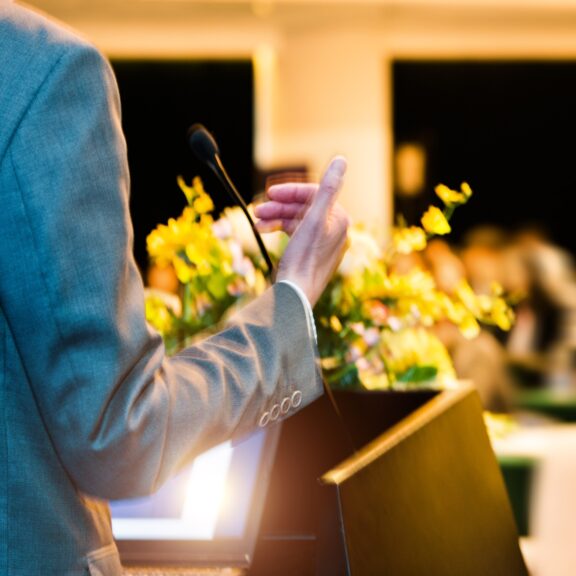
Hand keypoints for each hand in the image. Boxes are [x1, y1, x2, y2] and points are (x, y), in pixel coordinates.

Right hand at [254, 156, 349, 306]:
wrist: (295, 296)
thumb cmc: (304, 259)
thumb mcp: (314, 219)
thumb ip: (327, 189)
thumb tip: (341, 160)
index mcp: (339, 220)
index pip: (314, 194)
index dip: (291, 192)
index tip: (270, 193)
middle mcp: (335, 231)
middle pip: (304, 207)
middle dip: (279, 207)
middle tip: (258, 209)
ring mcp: (322, 244)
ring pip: (297, 220)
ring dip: (275, 218)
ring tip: (257, 223)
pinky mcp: (310, 254)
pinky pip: (295, 234)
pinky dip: (279, 230)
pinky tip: (264, 231)